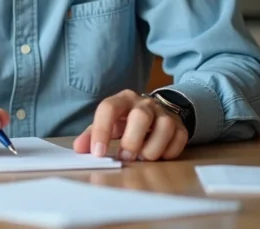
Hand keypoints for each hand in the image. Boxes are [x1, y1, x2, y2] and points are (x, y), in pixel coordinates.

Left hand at [72, 89, 187, 161]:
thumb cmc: (126, 121)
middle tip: (125, 157)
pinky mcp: (180, 125)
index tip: (98, 153)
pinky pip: (179, 137)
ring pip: (164, 126)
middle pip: (140, 116)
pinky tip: (159, 155)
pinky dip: (169, 151)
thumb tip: (79, 148)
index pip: (109, 108)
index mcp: (122, 99)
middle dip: (132, 141)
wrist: (155, 111)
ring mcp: (164, 113)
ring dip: (152, 148)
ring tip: (143, 158)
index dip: (101, 130)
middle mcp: (144, 103)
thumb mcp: (108, 124)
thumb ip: (91, 135)